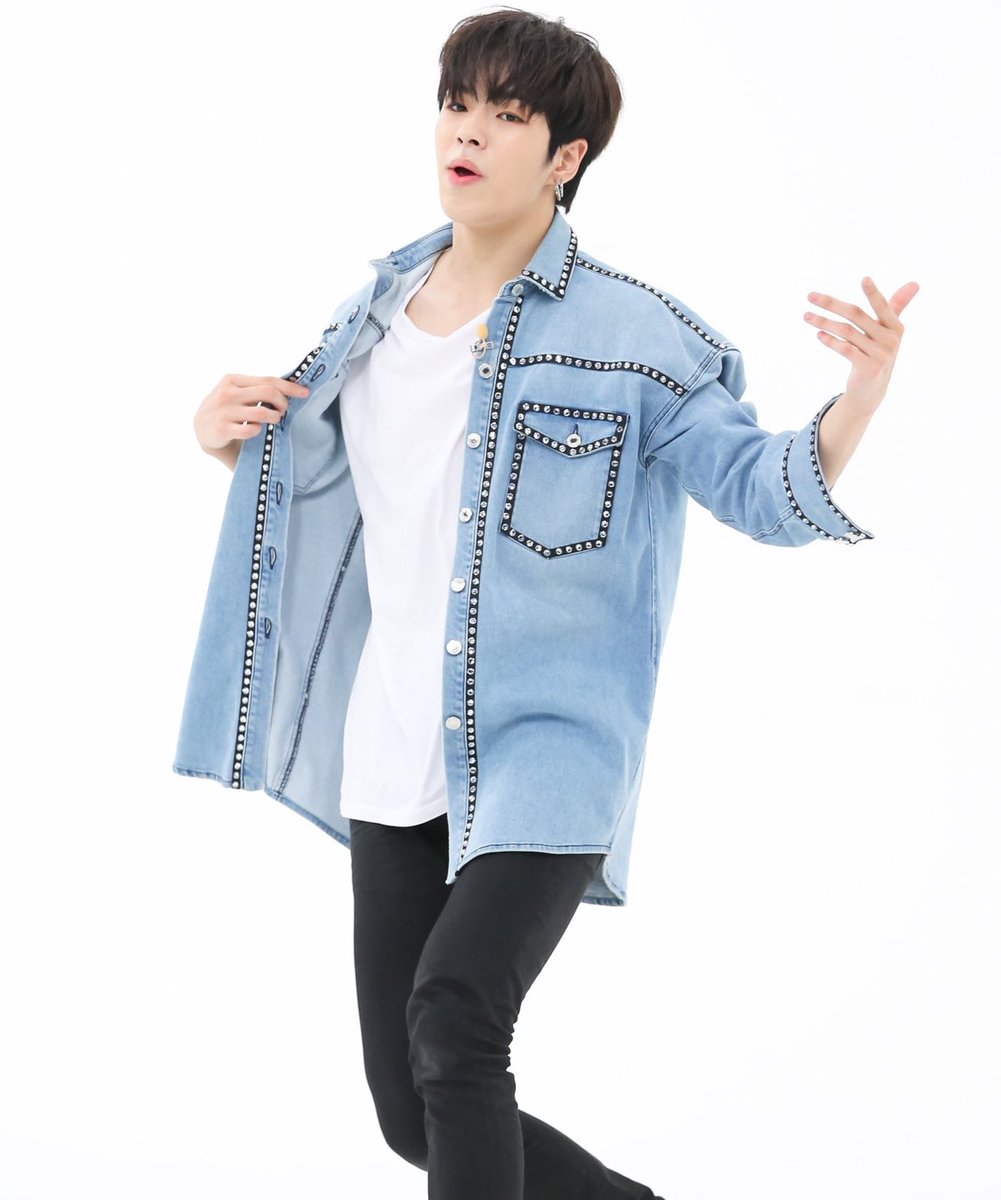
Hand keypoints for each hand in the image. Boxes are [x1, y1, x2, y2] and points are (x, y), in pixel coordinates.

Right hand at [193, 374, 310, 457]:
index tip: (306, 393)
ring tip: (274, 420)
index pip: (268, 380)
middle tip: (284, 411)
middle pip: (269, 392)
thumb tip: (290, 387)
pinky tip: (256, 430)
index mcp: (233, 379)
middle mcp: (227, 393)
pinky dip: (259, 431)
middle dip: (283, 403)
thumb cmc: (227, 408)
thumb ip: (257, 388)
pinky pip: (252, 430)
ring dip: (275, 417)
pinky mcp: (222, 429)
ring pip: (262, 412)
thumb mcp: (237, 392)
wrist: (201, 428)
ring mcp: (224, 411)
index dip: (290, 387)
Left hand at [803, 277, 919, 416]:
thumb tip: (915, 283)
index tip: (864, 279)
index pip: (882, 306)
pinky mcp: (869, 368)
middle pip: (856, 315)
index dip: (874, 293)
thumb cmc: (877, 354)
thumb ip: (895, 307)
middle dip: (832, 304)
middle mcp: (890, 339)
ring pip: (847, 332)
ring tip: (807, 316)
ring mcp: (880, 355)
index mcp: (896, 327)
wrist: (871, 391)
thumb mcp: (887, 332)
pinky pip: (846, 350)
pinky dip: (830, 341)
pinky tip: (819, 335)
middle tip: (810, 296)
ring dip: (824, 322)